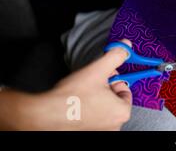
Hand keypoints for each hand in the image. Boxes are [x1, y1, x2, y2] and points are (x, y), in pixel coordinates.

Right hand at [6, 39, 132, 130]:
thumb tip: (126, 46)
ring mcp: (100, 131)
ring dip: (97, 98)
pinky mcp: (86, 132)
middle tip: (92, 82)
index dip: (114, 79)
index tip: (104, 75)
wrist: (45, 114)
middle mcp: (114, 126)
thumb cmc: (72, 96)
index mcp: (122, 112)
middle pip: (115, 100)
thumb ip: (116, 56)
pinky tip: (78, 103)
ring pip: (103, 108)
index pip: (125, 90)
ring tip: (83, 93)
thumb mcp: (98, 69)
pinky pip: (93, 117)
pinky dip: (88, 109)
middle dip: (105, 88)